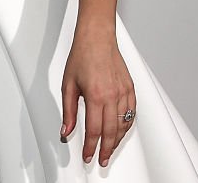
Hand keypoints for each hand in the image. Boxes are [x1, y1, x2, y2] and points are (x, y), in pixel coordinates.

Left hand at [59, 32, 135, 167]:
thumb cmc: (82, 56)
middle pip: (111, 132)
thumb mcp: (68, 84)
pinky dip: (127, 125)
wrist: (96, 37)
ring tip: (110, 148)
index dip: (91, 147)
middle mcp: (112, 95)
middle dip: (106, 149)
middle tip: (101, 159)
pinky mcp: (130, 88)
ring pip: (123, 124)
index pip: (94, 130)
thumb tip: (66, 130)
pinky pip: (132, 113)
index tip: (88, 155)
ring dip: (117, 140)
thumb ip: (68, 111)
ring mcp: (124, 92)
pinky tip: (121, 130)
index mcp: (96, 96)